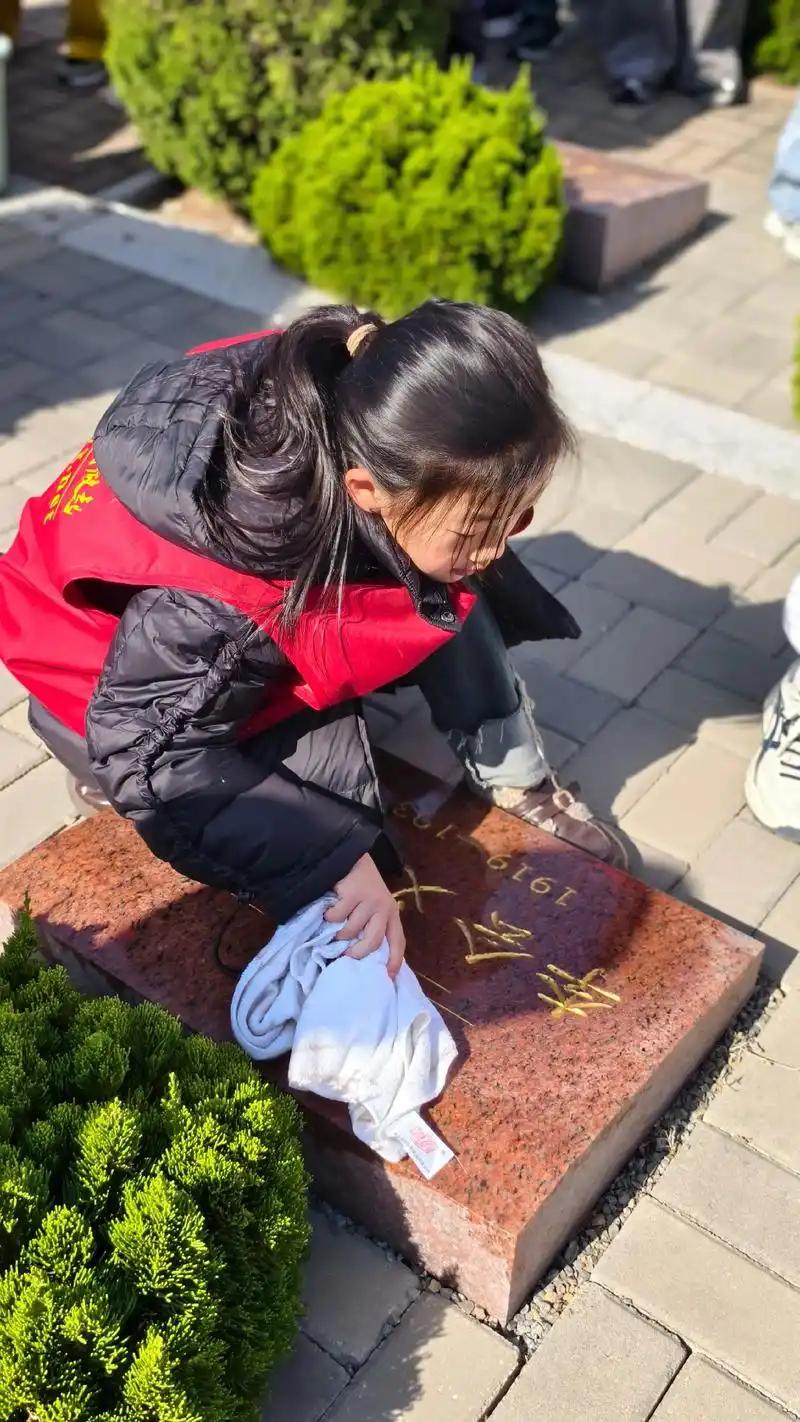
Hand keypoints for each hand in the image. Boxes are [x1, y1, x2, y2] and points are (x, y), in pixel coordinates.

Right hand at [325, 854, 405, 979]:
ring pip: (350, 930)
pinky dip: (329, 917)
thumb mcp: (374, 907)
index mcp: (392, 913)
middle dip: (358, 953)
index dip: (395, 961)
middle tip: (347, 957)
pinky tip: (329, 910)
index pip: (398, 941)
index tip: (388, 978)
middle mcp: (384, 908)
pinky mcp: (353, 893)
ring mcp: (369, 900)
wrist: (352, 859)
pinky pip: (337, 917)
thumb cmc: (362, 889)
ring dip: (338, 933)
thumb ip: (373, 926)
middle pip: (373, 941)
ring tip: (334, 928)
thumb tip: (366, 957)